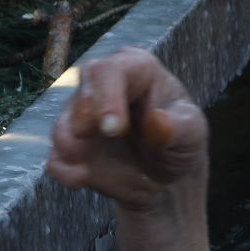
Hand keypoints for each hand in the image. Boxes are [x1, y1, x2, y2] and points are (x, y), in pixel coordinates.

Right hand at [47, 48, 207, 211]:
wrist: (166, 177)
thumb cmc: (181, 141)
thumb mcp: (193, 134)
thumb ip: (180, 127)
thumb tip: (158, 123)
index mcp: (138, 70)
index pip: (113, 70)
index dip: (107, 97)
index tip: (112, 129)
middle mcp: (105, 85)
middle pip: (83, 85)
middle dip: (82, 113)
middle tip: (87, 138)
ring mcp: (84, 115)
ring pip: (65, 121)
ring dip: (68, 143)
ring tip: (84, 166)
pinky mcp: (72, 146)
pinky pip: (56, 155)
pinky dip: (63, 168)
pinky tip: (79, 180)